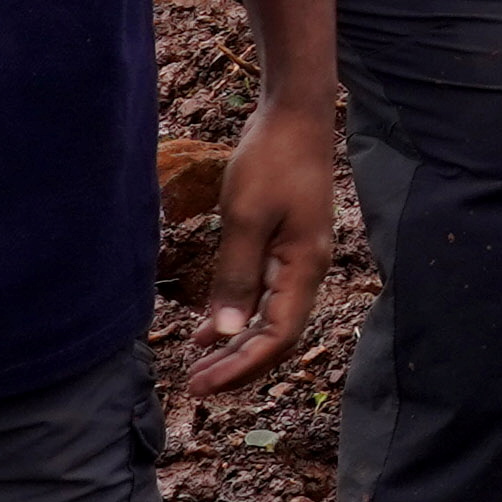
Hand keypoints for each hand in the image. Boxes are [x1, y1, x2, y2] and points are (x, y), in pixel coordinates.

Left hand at [188, 93, 335, 392]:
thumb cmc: (271, 161)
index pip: (278, 337)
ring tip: (198, 365)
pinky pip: (265, 295)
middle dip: (237, 364)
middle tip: (193, 384)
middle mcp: (308, 270)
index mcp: (304, 268)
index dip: (241, 367)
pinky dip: (239, 314)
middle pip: (277, 335)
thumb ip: (236, 277)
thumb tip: (226, 332)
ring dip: (236, 344)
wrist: (294, 116)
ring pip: (271, 318)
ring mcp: (300, 259)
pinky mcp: (287, 246)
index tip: (201, 384)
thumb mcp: (244, 218)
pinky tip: (209, 329)